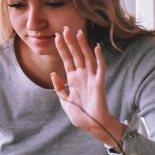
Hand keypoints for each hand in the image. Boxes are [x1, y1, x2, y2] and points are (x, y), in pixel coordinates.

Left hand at [51, 27, 124, 146]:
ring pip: (87, 58)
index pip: (67, 59)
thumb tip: (54, 74)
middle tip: (65, 28)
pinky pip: (100, 68)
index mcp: (73, 79)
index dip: (62, 48)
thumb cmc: (80, 115)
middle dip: (70, 42)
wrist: (92, 125)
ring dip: (82, 46)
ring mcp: (91, 78)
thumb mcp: (65, 101)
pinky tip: (96, 47)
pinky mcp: (99, 83)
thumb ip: (59, 88)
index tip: (56, 36)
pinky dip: (98, 57)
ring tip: (77, 33)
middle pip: (75, 55)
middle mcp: (82, 75)